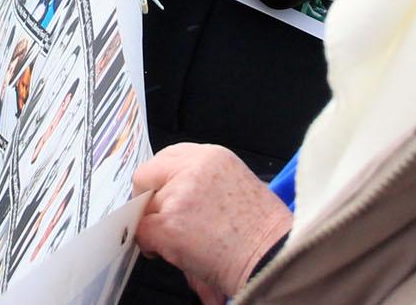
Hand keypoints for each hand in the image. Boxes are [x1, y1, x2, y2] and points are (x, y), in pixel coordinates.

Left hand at [133, 144, 293, 304]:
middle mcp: (194, 168)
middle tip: (166, 220)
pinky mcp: (168, 225)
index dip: (162, 180)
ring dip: (156, 227)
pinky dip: (153, 246)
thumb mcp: (235, 185)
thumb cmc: (262, 233)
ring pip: (144, 208)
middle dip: (152, 199)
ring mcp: (179, 195)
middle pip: (147, 175)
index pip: (167, 156)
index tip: (164, 195)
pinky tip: (176, 253)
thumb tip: (168, 193)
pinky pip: (142, 232)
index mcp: (212, 156)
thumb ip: (199, 180)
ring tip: (184, 241)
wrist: (273, 259)